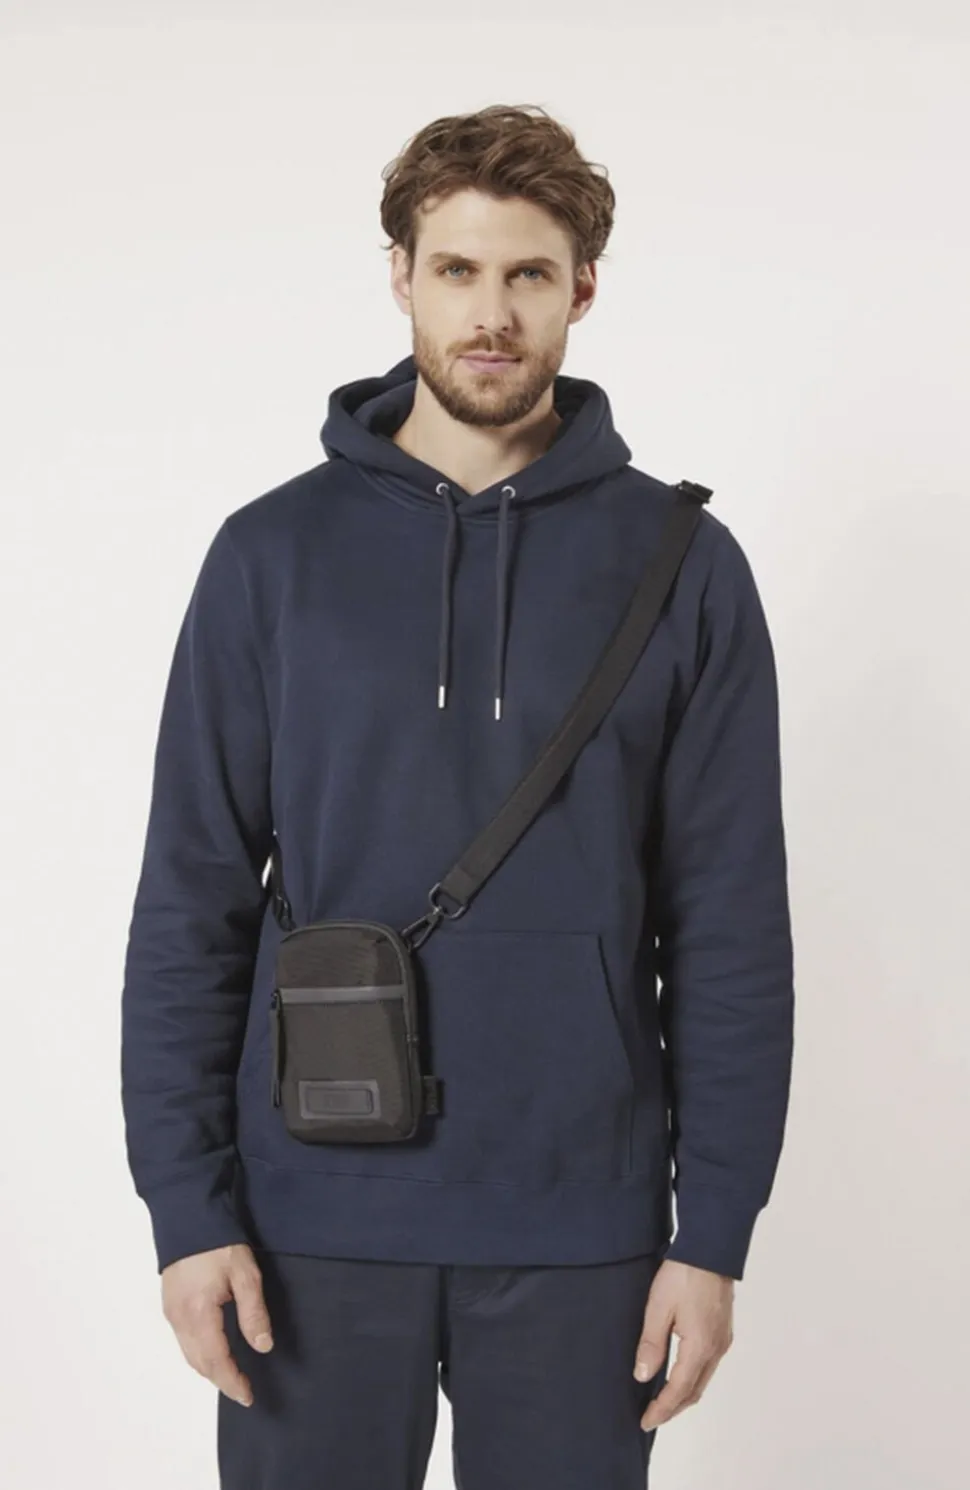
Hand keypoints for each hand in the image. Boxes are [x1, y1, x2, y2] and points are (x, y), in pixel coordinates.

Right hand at [161, 1242, 273, 1406]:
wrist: (188, 1214)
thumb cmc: (219, 1242)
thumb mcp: (245, 1274)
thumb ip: (253, 1312)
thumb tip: (263, 1346)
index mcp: (199, 1314)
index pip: (216, 1361)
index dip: (232, 1382)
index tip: (247, 1396)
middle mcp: (180, 1319)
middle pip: (199, 1363)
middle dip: (221, 1381)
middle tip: (242, 1391)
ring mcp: (171, 1312)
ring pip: (189, 1354)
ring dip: (208, 1369)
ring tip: (230, 1376)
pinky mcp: (169, 1303)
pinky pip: (183, 1340)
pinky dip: (198, 1354)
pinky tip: (212, 1351)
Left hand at [632, 1259, 733, 1430]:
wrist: (711, 1250)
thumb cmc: (683, 1274)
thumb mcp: (659, 1308)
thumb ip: (651, 1344)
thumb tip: (642, 1376)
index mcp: (700, 1347)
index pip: (678, 1390)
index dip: (661, 1409)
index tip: (645, 1421)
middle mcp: (716, 1349)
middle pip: (694, 1391)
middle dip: (673, 1408)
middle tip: (651, 1417)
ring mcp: (723, 1340)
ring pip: (703, 1380)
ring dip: (684, 1394)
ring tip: (662, 1401)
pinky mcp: (723, 1331)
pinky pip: (709, 1366)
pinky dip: (693, 1378)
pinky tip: (680, 1374)